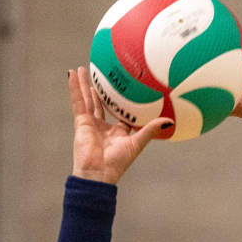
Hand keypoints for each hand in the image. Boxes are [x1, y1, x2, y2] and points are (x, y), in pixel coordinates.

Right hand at [68, 67, 172, 183]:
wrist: (98, 173)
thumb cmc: (118, 163)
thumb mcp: (137, 143)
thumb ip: (150, 130)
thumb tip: (170, 121)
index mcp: (118, 133)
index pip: (121, 114)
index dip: (123, 103)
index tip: (127, 89)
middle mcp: (104, 127)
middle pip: (102, 104)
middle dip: (101, 90)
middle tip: (103, 74)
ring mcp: (91, 123)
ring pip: (88, 99)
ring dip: (84, 84)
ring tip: (82, 68)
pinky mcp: (81, 122)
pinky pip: (78, 101)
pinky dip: (75, 88)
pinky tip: (72, 74)